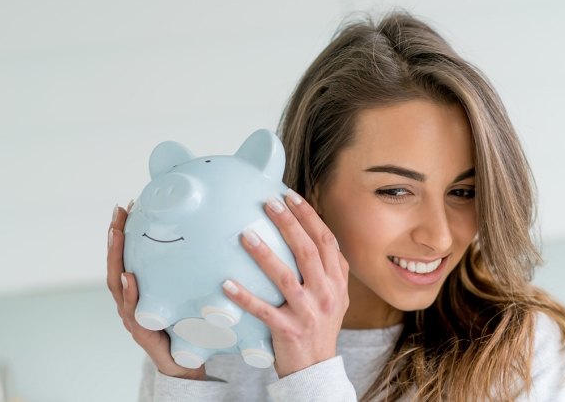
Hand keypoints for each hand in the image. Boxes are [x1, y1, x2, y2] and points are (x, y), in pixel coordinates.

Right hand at [106, 201, 206, 380]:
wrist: (184, 362)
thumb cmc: (184, 325)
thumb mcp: (185, 293)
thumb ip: (186, 271)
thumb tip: (208, 234)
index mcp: (138, 288)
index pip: (126, 255)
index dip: (122, 232)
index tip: (125, 206)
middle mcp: (129, 299)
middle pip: (116, 263)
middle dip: (115, 238)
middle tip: (118, 213)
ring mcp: (132, 315)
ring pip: (117, 283)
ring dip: (116, 258)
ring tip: (117, 235)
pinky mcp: (141, 331)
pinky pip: (132, 310)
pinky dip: (129, 294)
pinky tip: (129, 278)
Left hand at [222, 189, 349, 377]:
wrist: (316, 368)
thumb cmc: (320, 326)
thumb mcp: (335, 296)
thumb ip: (327, 268)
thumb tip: (307, 230)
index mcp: (337, 282)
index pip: (326, 241)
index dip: (309, 217)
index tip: (290, 196)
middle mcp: (326, 294)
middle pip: (307, 252)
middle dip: (288, 224)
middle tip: (269, 203)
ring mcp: (308, 313)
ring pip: (285, 278)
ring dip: (264, 255)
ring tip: (246, 235)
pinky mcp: (288, 330)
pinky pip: (263, 311)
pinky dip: (245, 297)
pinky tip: (226, 284)